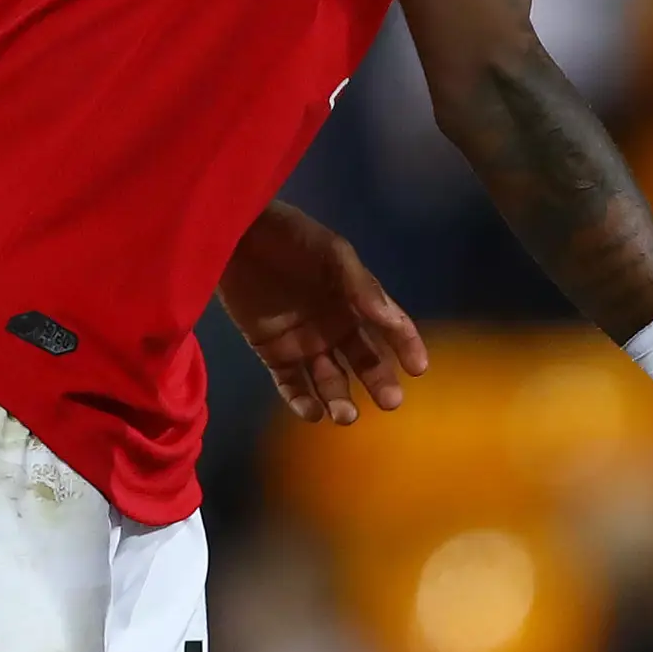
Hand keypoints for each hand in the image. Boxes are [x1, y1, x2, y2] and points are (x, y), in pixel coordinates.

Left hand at [218, 201, 427, 424]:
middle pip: (364, 361)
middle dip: (378, 382)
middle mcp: (336, 325)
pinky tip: (312, 412)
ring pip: (329, 379)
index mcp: (355, 299)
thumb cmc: (288, 237)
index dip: (406, 346)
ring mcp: (304, 341)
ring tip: (345, 415)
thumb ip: (361, 287)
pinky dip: (301, 401)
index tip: (418, 368)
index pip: (390, 327)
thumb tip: (393, 320)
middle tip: (390, 402)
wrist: (235, 236)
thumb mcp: (331, 253)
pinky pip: (291, 383)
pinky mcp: (273, 352)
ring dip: (340, 399)